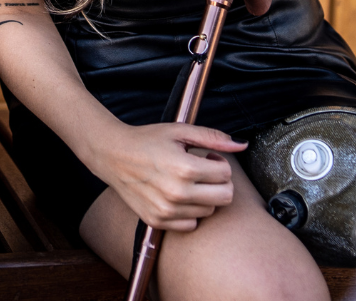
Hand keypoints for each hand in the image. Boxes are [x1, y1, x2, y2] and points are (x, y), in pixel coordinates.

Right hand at [85, 122, 244, 231]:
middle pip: (224, 197)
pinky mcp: (158, 221)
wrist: (112, 155)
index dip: (219, 163)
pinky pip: (191, 225)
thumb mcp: (180, 131)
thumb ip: (213, 137)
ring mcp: (167, 210)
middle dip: (219, 183)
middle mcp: (177, 193)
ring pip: (209, 211)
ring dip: (204, 197)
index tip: (207, 157)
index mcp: (185, 168)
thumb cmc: (147, 140)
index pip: (226, 175)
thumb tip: (242, 145)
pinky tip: (177, 196)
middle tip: (203, 171)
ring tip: (186, 181)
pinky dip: (189, 212)